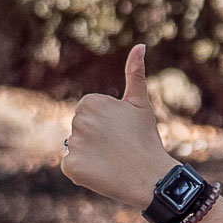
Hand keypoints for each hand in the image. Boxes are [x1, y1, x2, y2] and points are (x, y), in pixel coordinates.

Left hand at [60, 44, 176, 209]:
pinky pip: (72, 168)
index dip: (106, 127)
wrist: (151, 176)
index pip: (89, 116)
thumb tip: (140, 45)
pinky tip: (103, 173)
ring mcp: (73, 144)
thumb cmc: (146, 139)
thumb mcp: (141, 104)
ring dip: (91, 157)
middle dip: (96, 140)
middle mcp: (78, 120)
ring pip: (76, 149)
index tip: (121, 134)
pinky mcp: (71, 166)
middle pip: (81, 131)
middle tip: (118, 149)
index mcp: (90, 102)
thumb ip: (135, 74)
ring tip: (113, 162)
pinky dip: (85, 173)